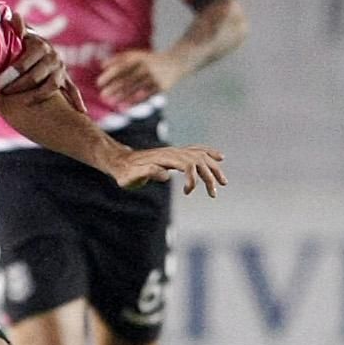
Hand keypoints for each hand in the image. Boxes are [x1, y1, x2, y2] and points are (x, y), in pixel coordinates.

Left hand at [5, 33, 84, 110]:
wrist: (40, 49)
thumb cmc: (25, 44)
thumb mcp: (21, 36)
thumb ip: (17, 28)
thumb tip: (14, 17)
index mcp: (41, 46)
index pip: (26, 62)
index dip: (12, 73)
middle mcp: (53, 57)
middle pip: (36, 76)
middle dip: (18, 86)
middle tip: (3, 93)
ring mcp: (61, 70)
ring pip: (50, 87)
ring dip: (35, 96)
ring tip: (22, 104)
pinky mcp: (66, 80)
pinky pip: (72, 91)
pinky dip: (77, 100)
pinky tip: (80, 111)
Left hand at [98, 49, 185, 107]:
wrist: (177, 62)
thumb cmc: (150, 60)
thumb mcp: (137, 56)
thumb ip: (119, 59)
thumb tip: (101, 65)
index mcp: (139, 57)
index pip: (121, 66)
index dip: (109, 75)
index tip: (98, 83)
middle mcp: (146, 67)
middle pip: (127, 79)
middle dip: (113, 89)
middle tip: (102, 96)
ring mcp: (154, 77)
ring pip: (135, 89)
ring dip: (122, 97)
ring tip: (111, 102)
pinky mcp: (161, 86)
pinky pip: (145, 96)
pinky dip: (134, 101)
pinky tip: (124, 106)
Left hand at [108, 145, 225, 195]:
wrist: (120, 163)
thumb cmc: (125, 174)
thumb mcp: (131, 177)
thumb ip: (147, 173)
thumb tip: (165, 175)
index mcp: (164, 159)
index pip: (187, 164)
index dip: (193, 178)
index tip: (188, 192)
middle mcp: (172, 152)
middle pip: (198, 160)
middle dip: (209, 176)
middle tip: (213, 193)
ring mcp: (174, 152)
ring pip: (200, 156)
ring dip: (213, 168)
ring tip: (223, 182)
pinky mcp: (174, 154)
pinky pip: (196, 151)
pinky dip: (209, 153)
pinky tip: (219, 157)